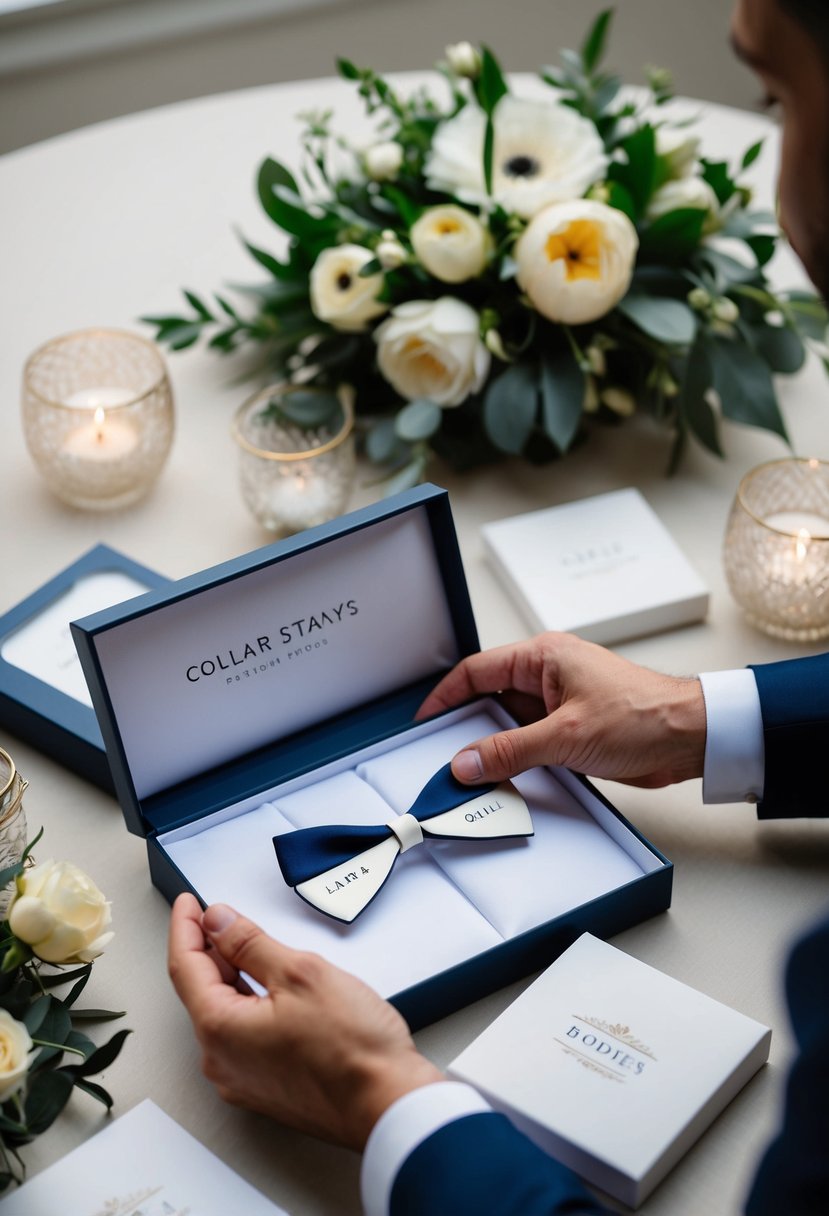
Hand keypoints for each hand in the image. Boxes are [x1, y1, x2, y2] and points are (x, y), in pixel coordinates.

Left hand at [167, 894, 443, 1149]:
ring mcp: (243, 1079)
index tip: (187, 903)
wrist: (387, 1102)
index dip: (185, 927)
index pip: (185, 966)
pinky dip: (249, 1004)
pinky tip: (270, 988)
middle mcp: (222, 1061)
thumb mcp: (298, 973)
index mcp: (220, 1030)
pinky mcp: (267, 1087)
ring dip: (232, 976)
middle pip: (202, 991)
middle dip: (209, 950)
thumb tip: (217, 922)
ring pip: (225, 1014)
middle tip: (219, 918)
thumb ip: (249, 943)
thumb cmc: (352, 1049)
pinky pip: (243, 1036)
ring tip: (248, 947)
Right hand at [417, 631, 705, 788]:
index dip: (445, 697)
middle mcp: (548, 676)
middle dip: (466, 728)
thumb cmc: (644, 716)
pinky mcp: (572, 731)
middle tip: (442, 755)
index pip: (476, 671)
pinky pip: (530, 744)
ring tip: (469, 774)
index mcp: (543, 657)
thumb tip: (466, 762)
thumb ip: (510, 750)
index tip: (423, 721)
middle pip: (489, 699)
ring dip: (492, 749)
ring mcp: (560, 704)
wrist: (693, 737)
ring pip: (509, 725)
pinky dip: (515, 761)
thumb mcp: (565, 735)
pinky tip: (503, 780)